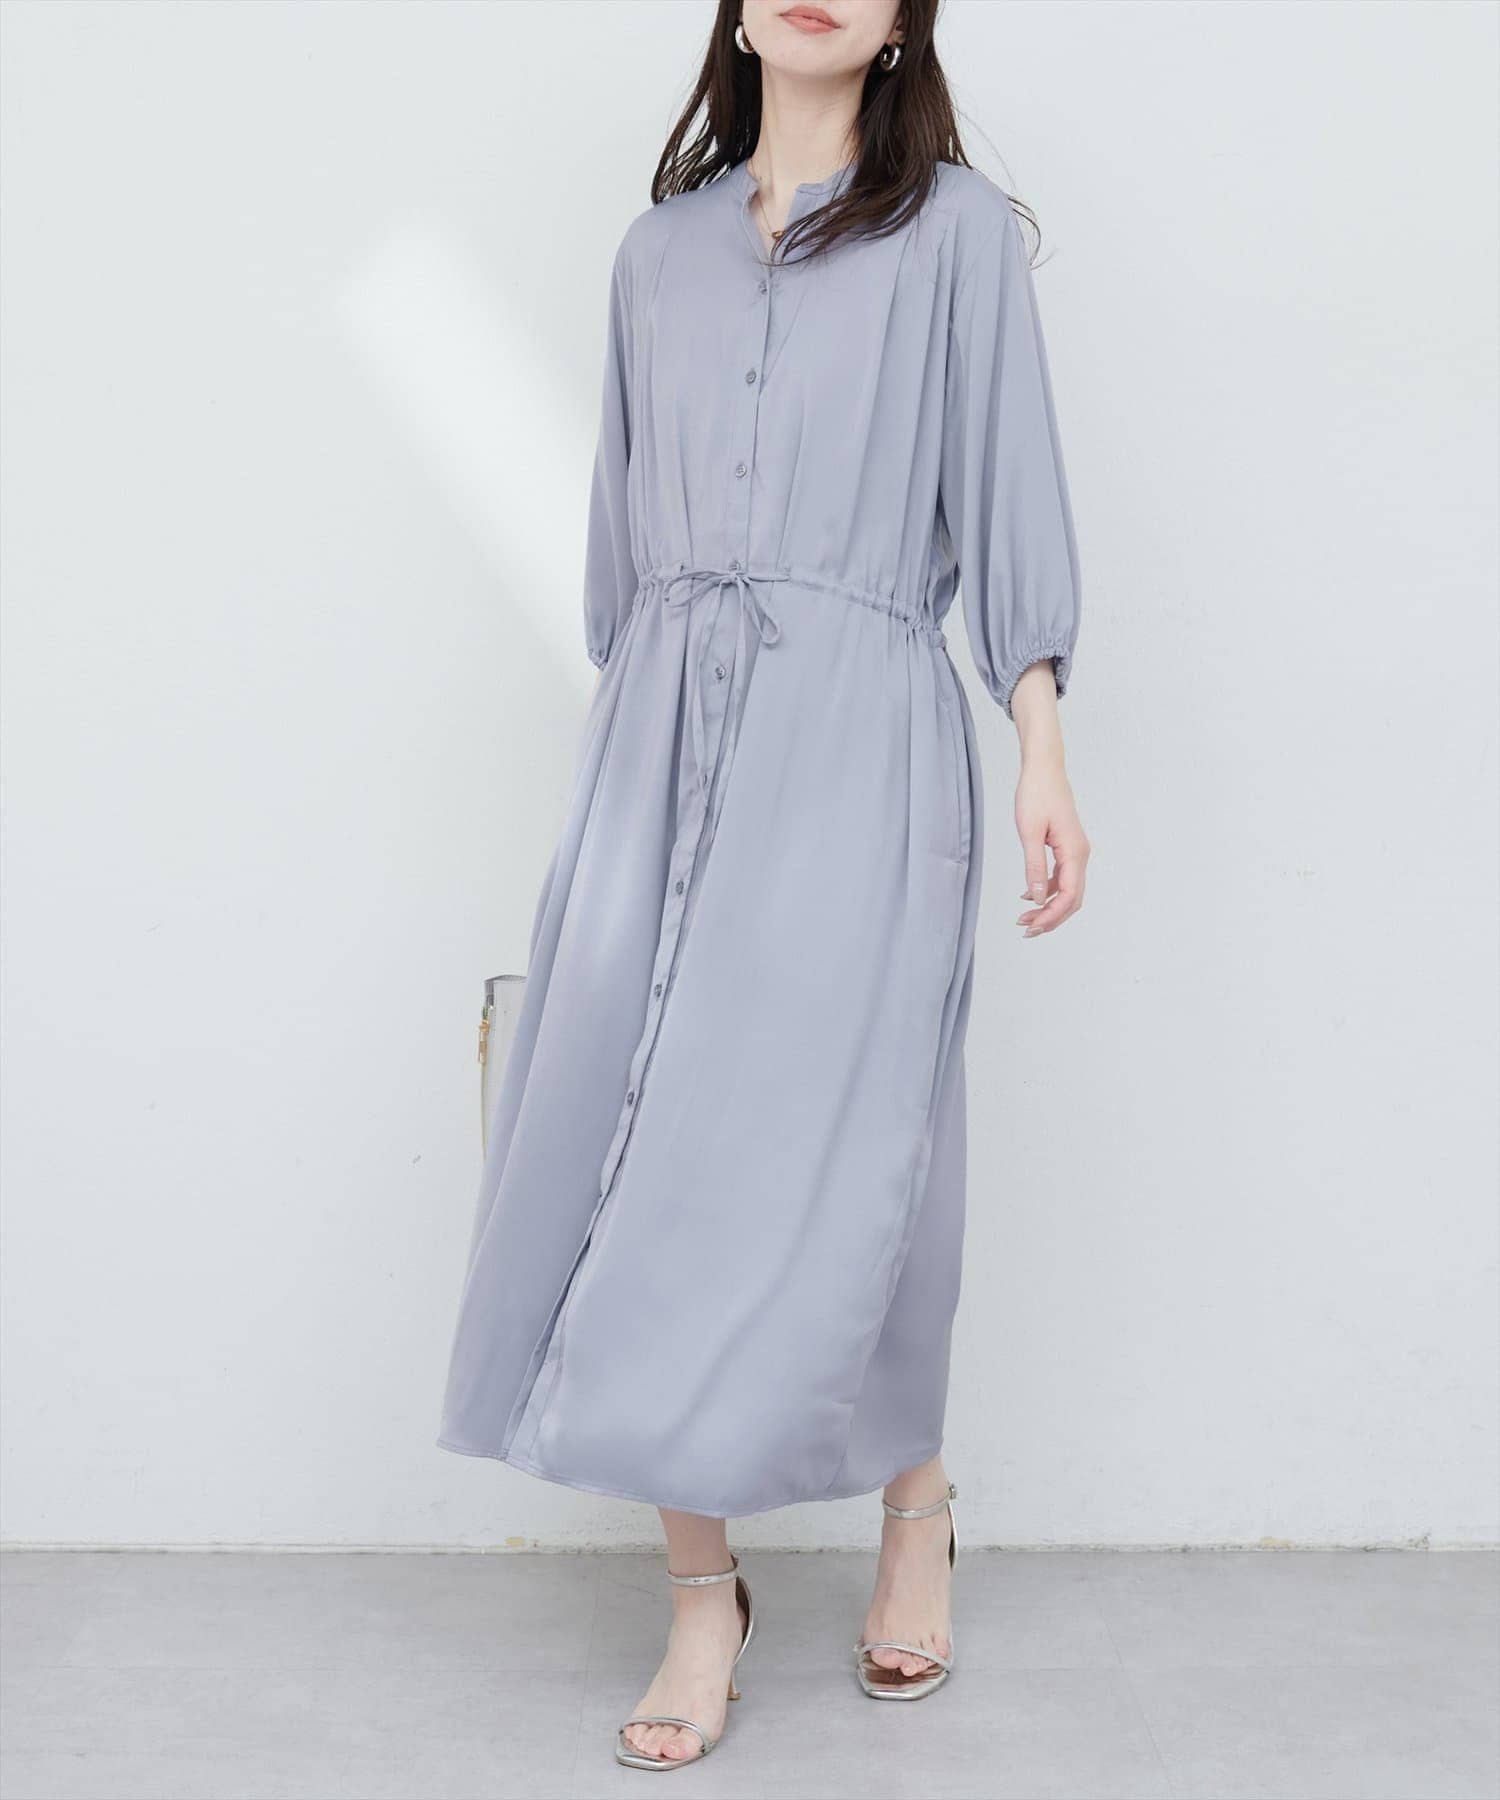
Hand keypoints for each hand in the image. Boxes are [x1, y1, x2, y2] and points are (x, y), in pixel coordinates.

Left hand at [1015, 757, 1088, 935]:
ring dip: (1048, 907)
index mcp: (1074, 852)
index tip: (1031, 927)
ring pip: (1067, 890)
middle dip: (1051, 918)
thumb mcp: (1029, 832)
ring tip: (1024, 918)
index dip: (1051, 916)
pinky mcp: (1068, 847)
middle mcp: (1080, 854)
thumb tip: (1035, 897)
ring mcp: (1076, 851)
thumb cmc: (1036, 795)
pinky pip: (1062, 878)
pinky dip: (1047, 891)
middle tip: (1026, 930)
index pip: (1068, 895)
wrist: (1044, 769)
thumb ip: (1033, 865)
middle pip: (1072, 899)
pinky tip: (1027, 896)